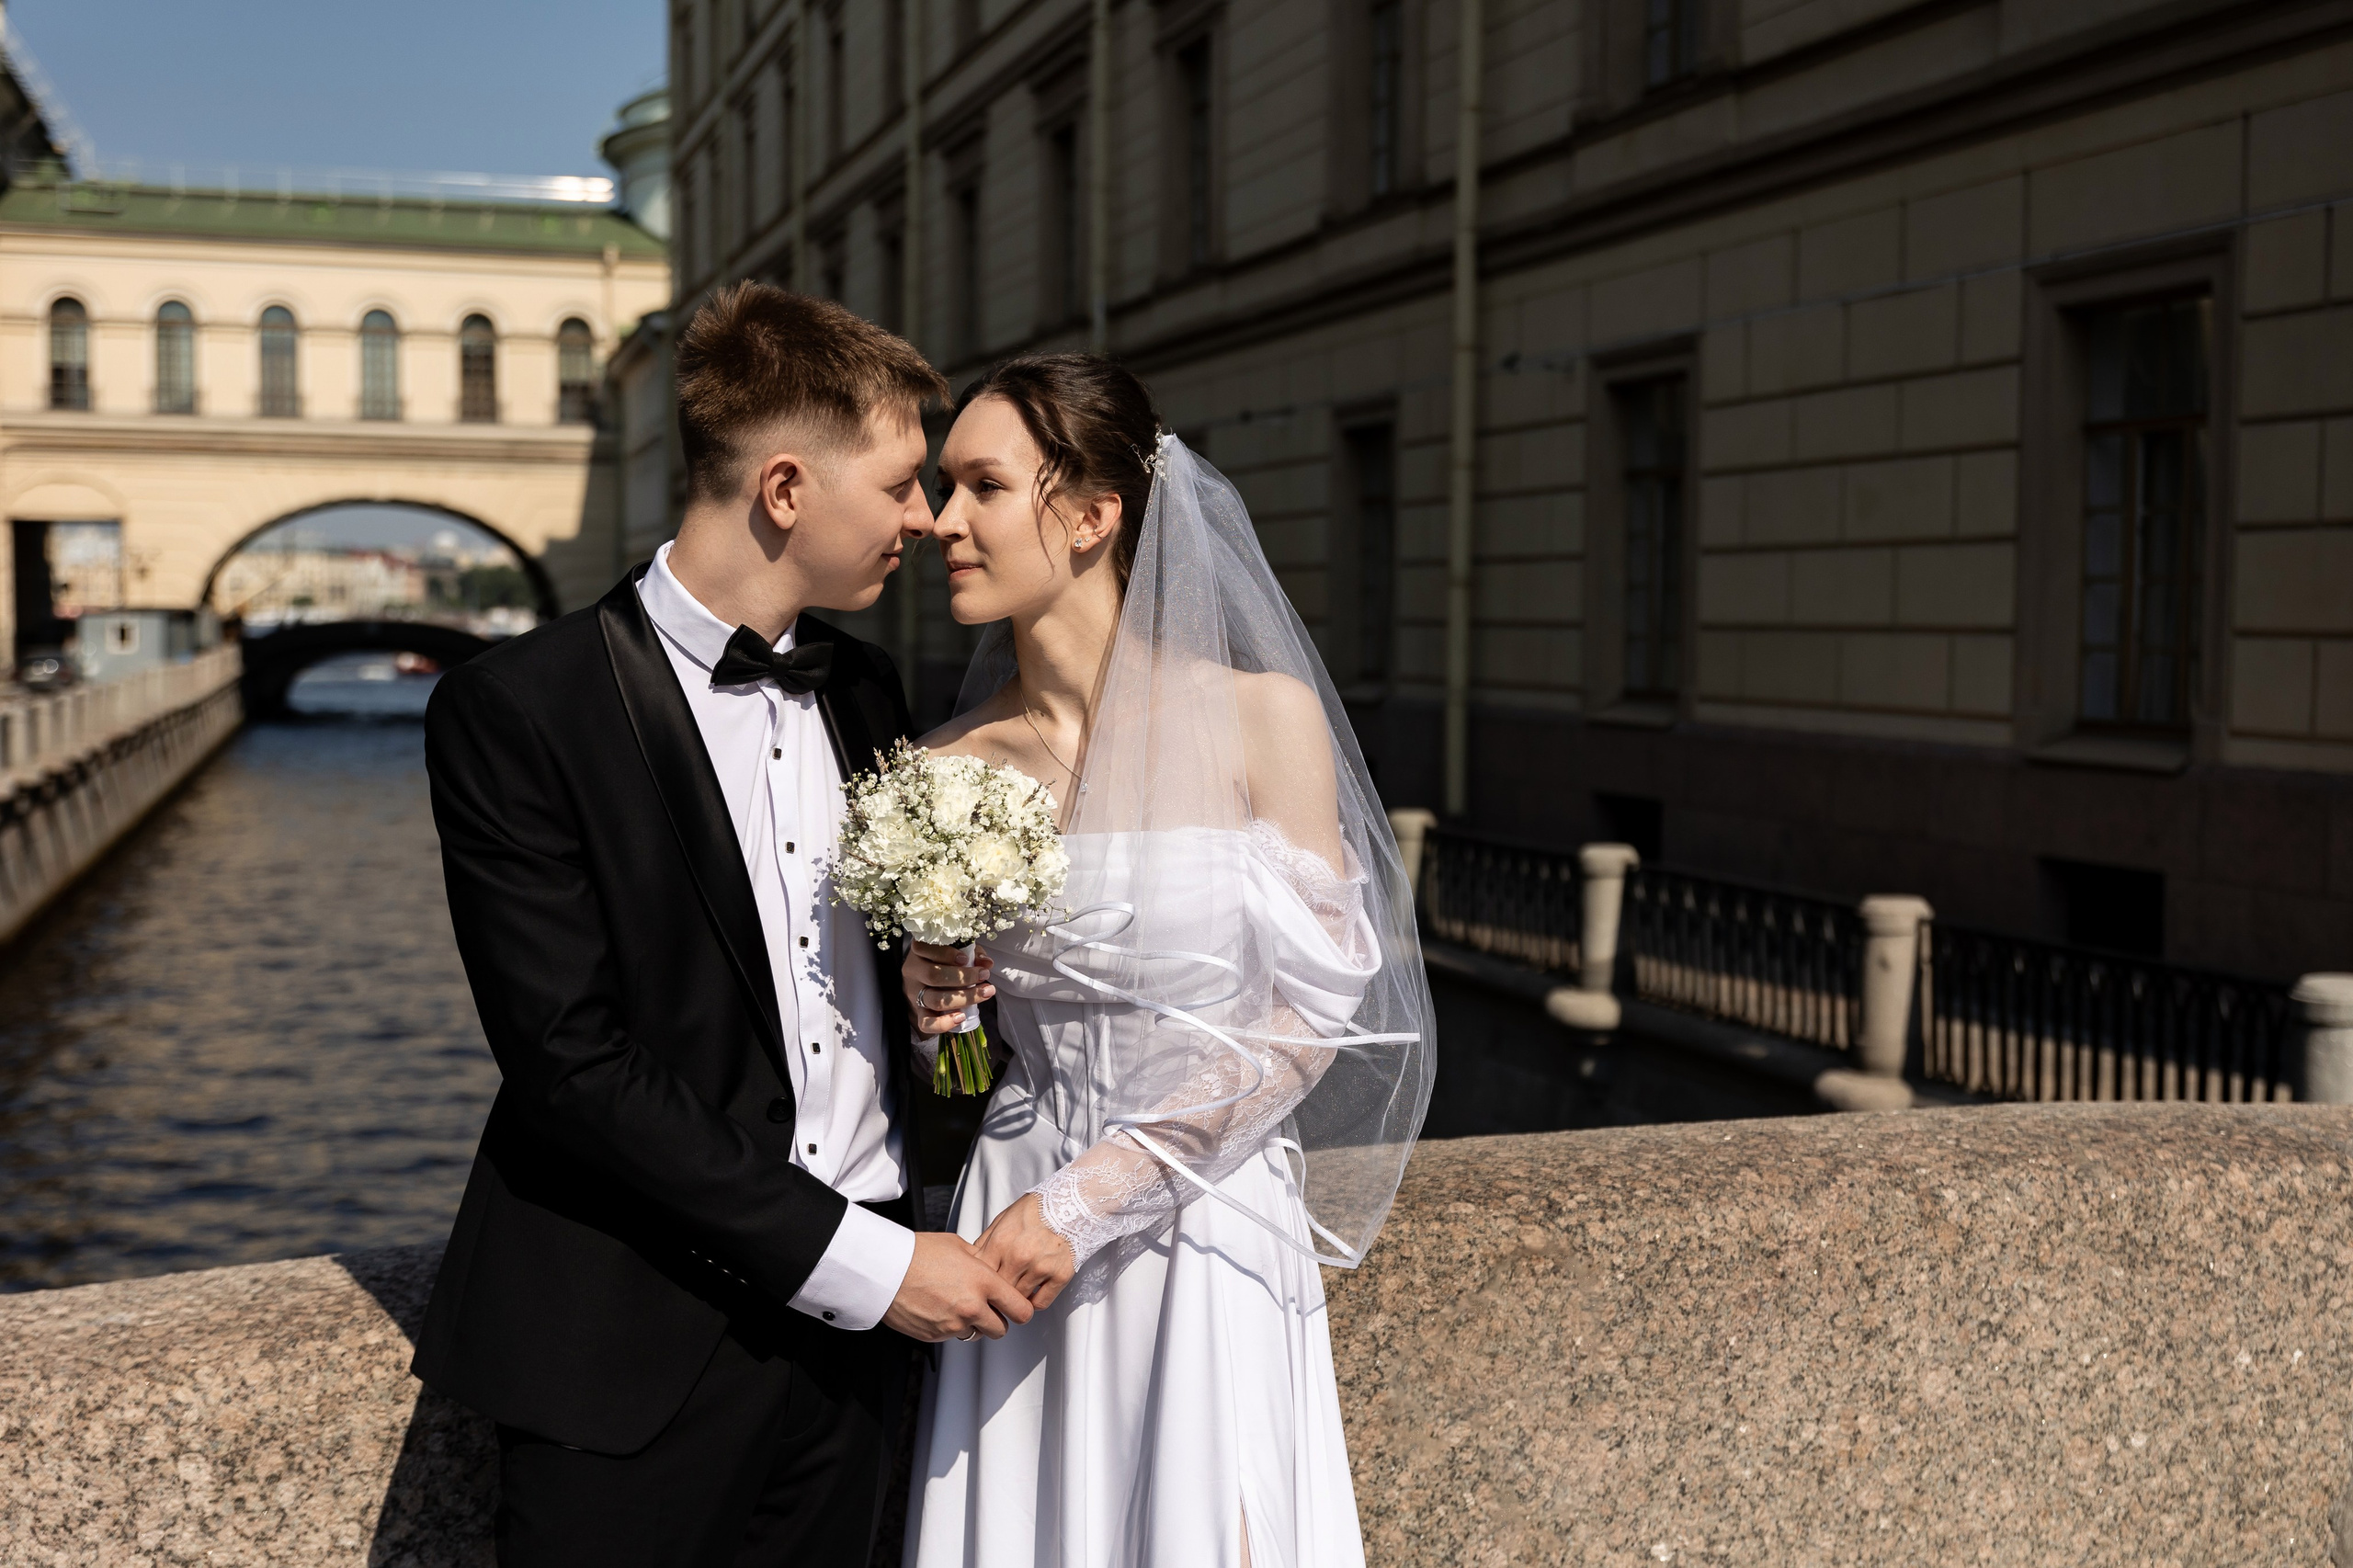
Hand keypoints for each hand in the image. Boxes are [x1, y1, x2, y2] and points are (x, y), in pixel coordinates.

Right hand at [882, 1232, 1036, 1342]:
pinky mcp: (935, 1336)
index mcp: (984, 1282)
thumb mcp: (958, 1246)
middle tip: (988, 1309)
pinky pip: (953, 1336)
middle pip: (1002, 1329)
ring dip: (973, 1324)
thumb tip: (990, 1268)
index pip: (1021, 1309)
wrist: (884, 1270)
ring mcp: (953, 1325)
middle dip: (998, 1320)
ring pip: (976, 1334)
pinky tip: (939, 1308)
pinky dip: (951, 1327)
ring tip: (957, 1305)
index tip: (1017, 1307)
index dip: (1021, 1309)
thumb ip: (980, 1261)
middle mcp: (972, 1307)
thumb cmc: (917, 1253)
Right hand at [903, 941, 993, 1036]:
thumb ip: (971, 953)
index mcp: (919, 953)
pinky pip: (926, 1023)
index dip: (945, 953)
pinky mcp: (918, 1014)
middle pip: (934, 976)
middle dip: (963, 977)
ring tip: (986, 993)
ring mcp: (914, 994)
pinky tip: (961, 1017)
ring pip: (935, 1000)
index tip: (966, 958)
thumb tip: (986, 962)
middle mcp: (913, 972)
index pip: (923, 948)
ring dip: (964, 998)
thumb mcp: (955, 952)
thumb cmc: (942, 963)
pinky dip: (944, 1023)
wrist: (922, 985)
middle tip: (984, 975)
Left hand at [976, 1192, 1076, 1310]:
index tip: (980, 1288)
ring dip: (1016, 1298)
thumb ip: (985, 1242)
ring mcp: (1040, 1268)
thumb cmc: (1036, 1210)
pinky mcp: (1060, 1276)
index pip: (980, 1276)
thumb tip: (973, 1262)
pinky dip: (1034, 1303)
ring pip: (1018, 1300)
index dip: (978, 1284)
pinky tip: (1033, 1293)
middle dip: (996, 1293)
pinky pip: (1041, 1303)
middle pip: (998, 1291)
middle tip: (997, 1295)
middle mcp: (1019, 1257)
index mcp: (1001, 1242)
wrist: (1072, 1204)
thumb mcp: (1003, 1219)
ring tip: (1015, 1293)